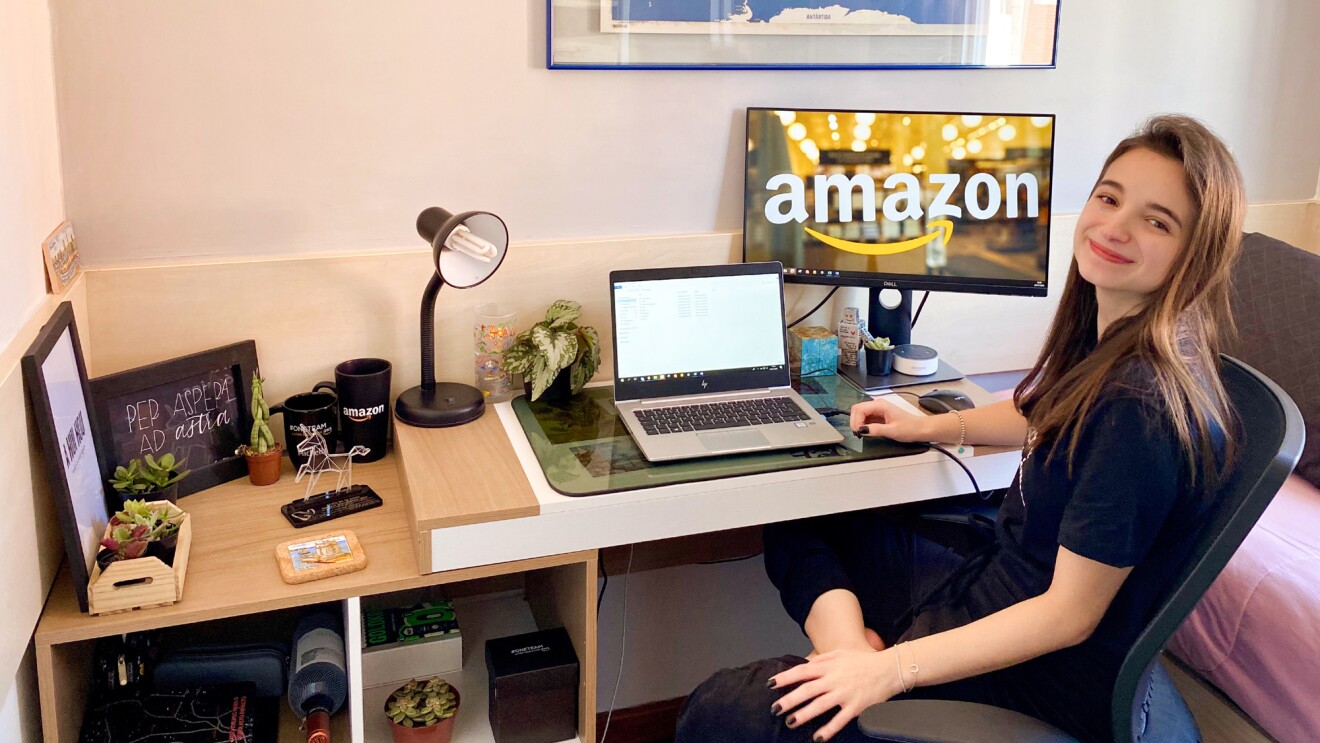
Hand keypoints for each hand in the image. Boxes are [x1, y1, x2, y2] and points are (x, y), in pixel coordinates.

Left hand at [768, 647, 899, 740]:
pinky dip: (828, 729)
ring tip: (790, 722)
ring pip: (819, 705)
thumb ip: (822, 659)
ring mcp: (844, 694)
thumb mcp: (840, 653)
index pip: (802, 671)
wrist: (888, 669)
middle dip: (789, 700)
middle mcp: (834, 680)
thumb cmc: (863, 661)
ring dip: (803, 714)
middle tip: (775, 708)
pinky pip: (839, 720)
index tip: (771, 684)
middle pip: (807, 690)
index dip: (785, 677)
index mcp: (829, 666)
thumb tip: (805, 664)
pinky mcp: (856, 707)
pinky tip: (818, 737)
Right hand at [848, 398, 928, 441]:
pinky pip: (866, 418)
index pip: (859, 409)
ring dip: (858, 423)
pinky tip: (867, 431)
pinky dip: (863, 425)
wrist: (920, 429)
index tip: (859, 432)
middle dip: (855, 421)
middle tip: (858, 434)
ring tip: (863, 434)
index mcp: (880, 405)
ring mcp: (878, 409)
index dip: (856, 421)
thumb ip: (876, 430)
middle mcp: (877, 404)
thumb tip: (861, 430)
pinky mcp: (879, 415)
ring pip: (860, 413)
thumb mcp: (892, 431)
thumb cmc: (909, 428)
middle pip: (857, 409)